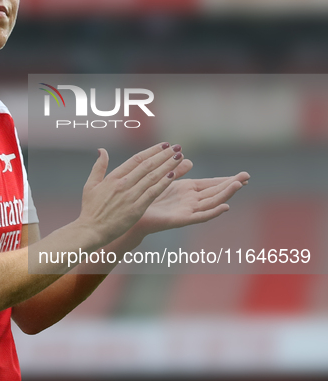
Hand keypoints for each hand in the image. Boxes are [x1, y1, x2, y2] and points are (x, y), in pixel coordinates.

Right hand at [77, 142, 185, 246]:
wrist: (91, 230)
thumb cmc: (90, 209)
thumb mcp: (90, 185)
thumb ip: (98, 166)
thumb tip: (102, 150)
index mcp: (113, 177)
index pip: (137, 159)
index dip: (152, 151)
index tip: (164, 145)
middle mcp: (123, 184)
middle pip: (148, 165)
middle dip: (164, 155)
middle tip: (177, 148)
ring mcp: (130, 196)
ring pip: (153, 177)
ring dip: (168, 166)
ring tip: (179, 157)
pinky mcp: (136, 208)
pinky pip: (153, 193)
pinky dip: (163, 183)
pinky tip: (173, 175)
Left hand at [132, 163, 249, 236]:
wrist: (133, 214)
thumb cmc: (146, 198)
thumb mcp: (164, 180)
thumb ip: (177, 171)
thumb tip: (189, 160)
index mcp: (188, 190)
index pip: (212, 184)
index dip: (227, 180)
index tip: (244, 175)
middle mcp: (191, 200)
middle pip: (215, 192)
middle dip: (231, 184)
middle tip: (247, 177)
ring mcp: (187, 210)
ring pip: (211, 202)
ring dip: (225, 195)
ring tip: (238, 186)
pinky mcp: (181, 220)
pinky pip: (200, 217)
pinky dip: (213, 212)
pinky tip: (224, 207)